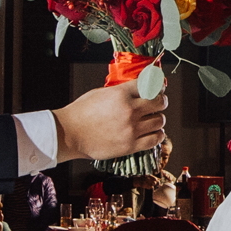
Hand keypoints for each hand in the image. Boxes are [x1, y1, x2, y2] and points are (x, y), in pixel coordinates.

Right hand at [52, 82, 166, 162]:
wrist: (70, 134)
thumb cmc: (81, 113)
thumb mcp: (100, 93)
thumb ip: (121, 92)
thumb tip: (137, 91)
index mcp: (121, 94)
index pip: (149, 85)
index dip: (155, 86)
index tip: (158, 88)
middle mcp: (129, 110)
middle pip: (159, 102)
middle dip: (161, 101)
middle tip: (158, 103)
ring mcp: (131, 129)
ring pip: (159, 121)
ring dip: (158, 119)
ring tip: (153, 119)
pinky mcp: (130, 145)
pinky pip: (155, 139)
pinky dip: (158, 135)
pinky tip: (154, 133)